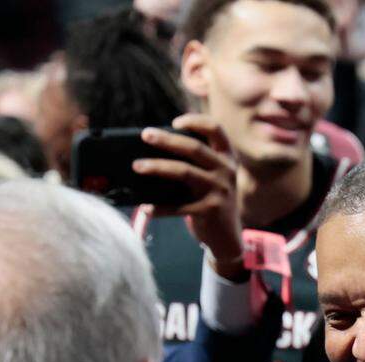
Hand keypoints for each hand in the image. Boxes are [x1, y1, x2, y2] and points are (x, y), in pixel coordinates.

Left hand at [134, 114, 245, 280]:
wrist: (227, 237)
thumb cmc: (210, 200)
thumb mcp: (210, 178)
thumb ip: (194, 162)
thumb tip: (154, 148)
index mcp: (227, 158)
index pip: (216, 129)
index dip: (195, 121)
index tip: (175, 122)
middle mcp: (226, 171)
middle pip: (195, 148)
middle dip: (167, 140)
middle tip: (146, 135)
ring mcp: (220, 191)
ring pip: (185, 172)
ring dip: (158, 167)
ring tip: (137, 166)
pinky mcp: (210, 210)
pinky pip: (179, 205)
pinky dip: (160, 207)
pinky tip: (146, 208)